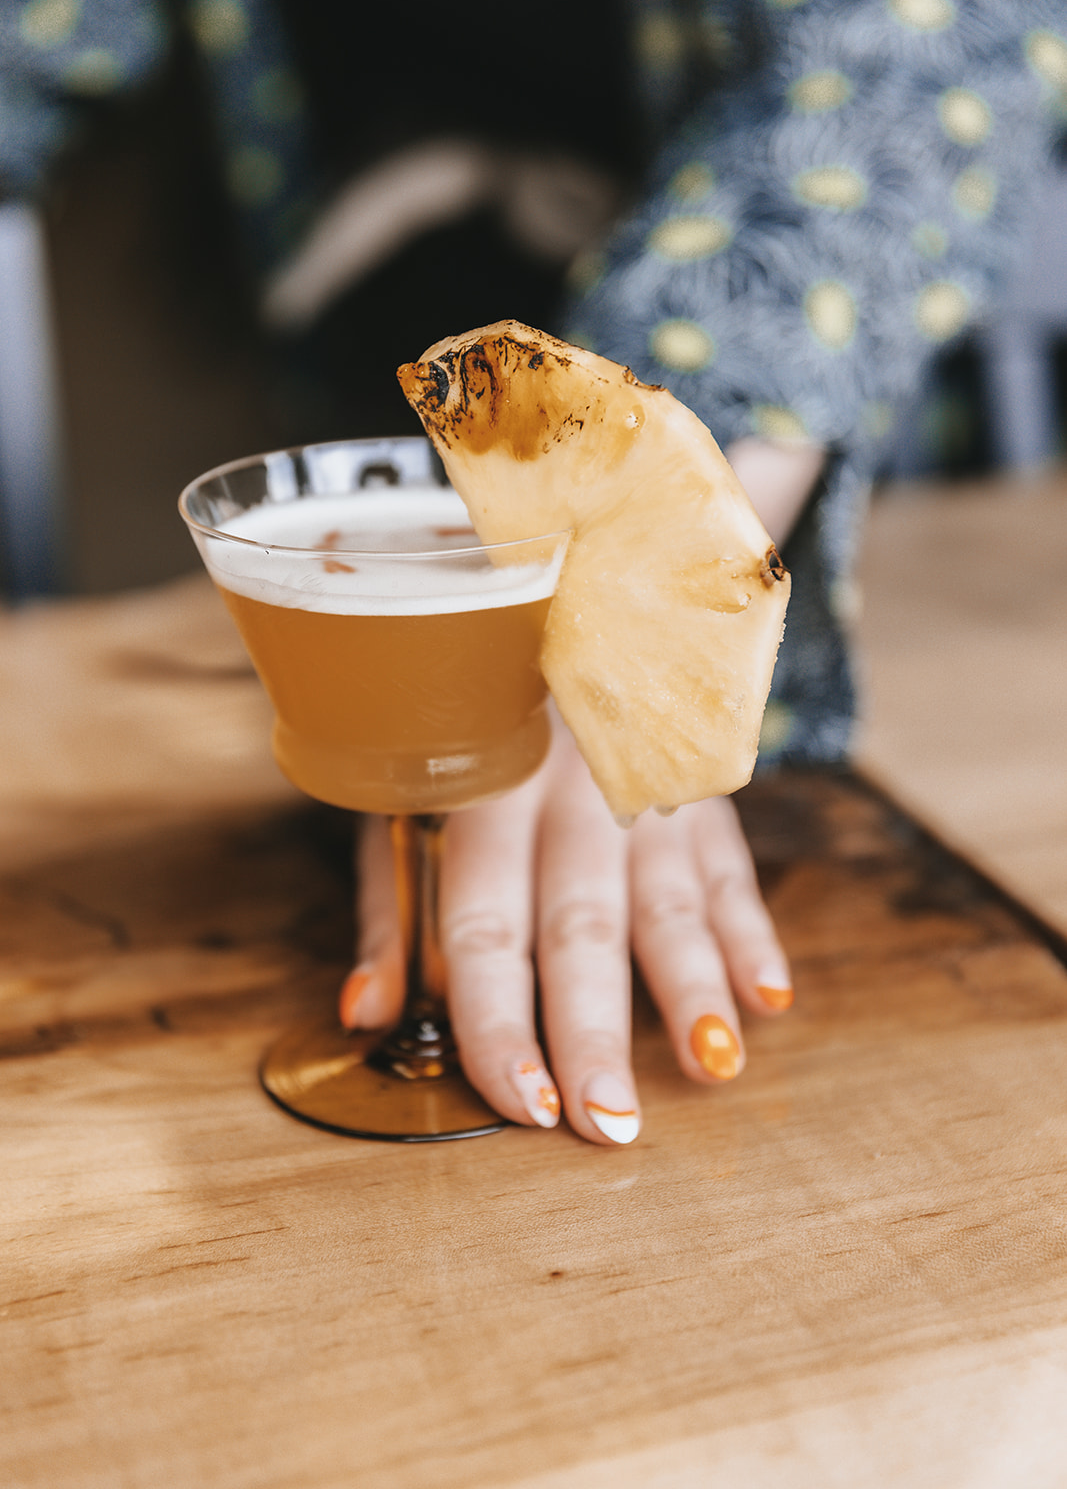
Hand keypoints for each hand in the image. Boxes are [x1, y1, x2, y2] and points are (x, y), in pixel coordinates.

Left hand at [340, 719, 792, 1144]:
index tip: (523, 1106)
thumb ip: (392, 912)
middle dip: (596, 1031)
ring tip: (714, 1068)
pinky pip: (728, 863)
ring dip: (694, 987)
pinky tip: (770, 996)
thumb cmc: (467, 737)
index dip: (500, 1024)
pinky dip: (751, 930)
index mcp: (477, 802)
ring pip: (668, 899)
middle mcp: (562, 796)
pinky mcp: (698, 785)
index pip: (484, 930)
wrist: (557, 609)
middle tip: (612, 1124)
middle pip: (580, 928)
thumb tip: (366, 1016)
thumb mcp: (404, 802)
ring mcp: (641, 788)